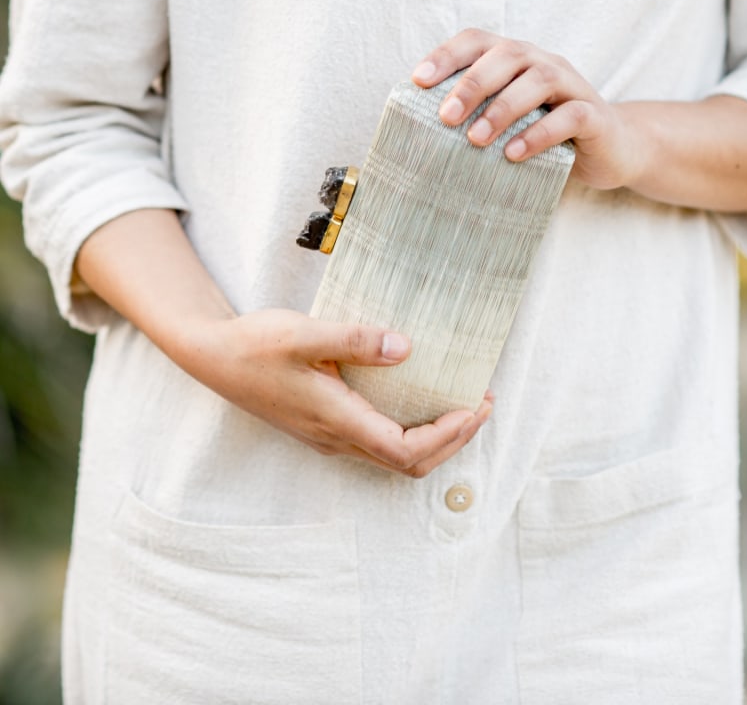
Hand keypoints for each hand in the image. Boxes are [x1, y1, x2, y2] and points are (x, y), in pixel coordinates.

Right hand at [178, 308, 492, 477]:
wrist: (212, 357)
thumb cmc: (253, 346)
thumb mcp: (303, 334)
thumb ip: (356, 341)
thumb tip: (406, 348)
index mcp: (336, 420)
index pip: (406, 451)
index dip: (448, 436)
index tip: (476, 407)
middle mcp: (337, 438)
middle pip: (409, 462)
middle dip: (454, 440)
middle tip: (483, 406)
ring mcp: (330, 436)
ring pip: (395, 456)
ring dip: (436, 438)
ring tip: (462, 405)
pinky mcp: (326, 425)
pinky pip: (380, 442)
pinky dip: (412, 429)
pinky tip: (419, 400)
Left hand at [412, 28, 636, 190]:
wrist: (611, 150)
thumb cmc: (546, 138)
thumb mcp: (508, 125)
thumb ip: (475, 119)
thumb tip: (418, 136)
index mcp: (516, 61)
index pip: (478, 41)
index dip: (447, 55)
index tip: (418, 81)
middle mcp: (543, 63)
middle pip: (507, 55)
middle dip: (472, 84)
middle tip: (445, 117)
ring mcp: (572, 86)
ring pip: (538, 80)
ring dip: (502, 109)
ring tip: (475, 139)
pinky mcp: (594, 116)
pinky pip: (570, 116)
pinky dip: (539, 134)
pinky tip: (514, 154)